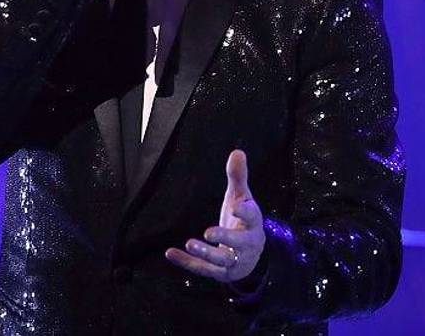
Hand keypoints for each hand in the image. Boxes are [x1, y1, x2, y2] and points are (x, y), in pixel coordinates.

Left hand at [165, 149, 265, 282]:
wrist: (251, 257)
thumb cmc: (244, 222)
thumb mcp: (242, 198)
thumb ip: (238, 177)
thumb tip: (237, 151)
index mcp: (253, 224)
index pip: (253, 217)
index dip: (245, 212)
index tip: (236, 207)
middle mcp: (246, 245)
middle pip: (238, 243)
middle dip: (224, 238)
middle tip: (208, 232)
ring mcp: (234, 261)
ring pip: (220, 260)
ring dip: (205, 253)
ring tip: (189, 243)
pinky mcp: (220, 273)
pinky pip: (203, 269)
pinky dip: (187, 262)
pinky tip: (170, 253)